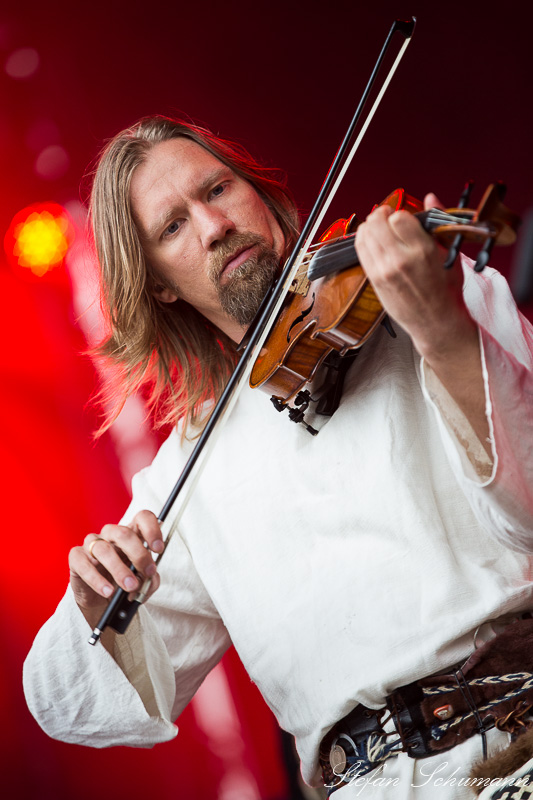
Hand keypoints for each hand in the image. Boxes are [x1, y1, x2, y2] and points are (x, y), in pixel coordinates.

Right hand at [68, 510, 162, 626]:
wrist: (100, 600)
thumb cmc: (123, 583)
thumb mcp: (142, 582)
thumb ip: (150, 580)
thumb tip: (150, 579)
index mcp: (131, 533)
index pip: (142, 518)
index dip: (152, 530)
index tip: (158, 548)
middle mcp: (111, 534)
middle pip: (124, 533)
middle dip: (139, 554)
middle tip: (147, 572)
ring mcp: (92, 544)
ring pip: (104, 549)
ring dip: (119, 569)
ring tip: (130, 586)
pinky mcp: (76, 558)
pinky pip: (84, 564)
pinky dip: (97, 580)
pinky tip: (108, 591)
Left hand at [356, 193, 490, 452]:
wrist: (436, 322)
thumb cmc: (446, 290)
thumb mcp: (449, 254)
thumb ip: (437, 223)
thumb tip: (431, 197)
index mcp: (422, 251)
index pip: (399, 217)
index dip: (400, 214)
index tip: (404, 218)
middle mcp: (400, 260)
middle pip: (377, 222)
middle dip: (381, 215)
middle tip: (387, 217)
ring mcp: (384, 271)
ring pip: (365, 235)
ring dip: (370, 226)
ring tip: (378, 228)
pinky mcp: (374, 280)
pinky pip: (360, 251)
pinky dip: (362, 240)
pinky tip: (370, 240)